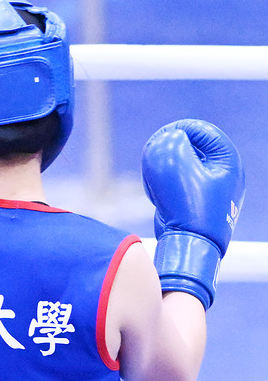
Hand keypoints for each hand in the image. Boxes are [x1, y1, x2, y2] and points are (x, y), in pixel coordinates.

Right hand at [141, 119, 244, 308]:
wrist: (191, 250)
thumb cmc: (187, 209)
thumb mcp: (174, 167)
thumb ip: (168, 144)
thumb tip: (166, 139)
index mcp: (228, 162)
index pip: (202, 132)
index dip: (176, 130)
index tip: (157, 139)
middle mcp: (225, 176)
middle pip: (192, 150)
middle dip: (168, 154)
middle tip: (153, 162)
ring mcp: (212, 193)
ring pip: (182, 169)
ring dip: (165, 173)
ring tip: (156, 186)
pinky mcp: (197, 207)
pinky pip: (179, 188)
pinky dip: (166, 188)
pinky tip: (158, 200)